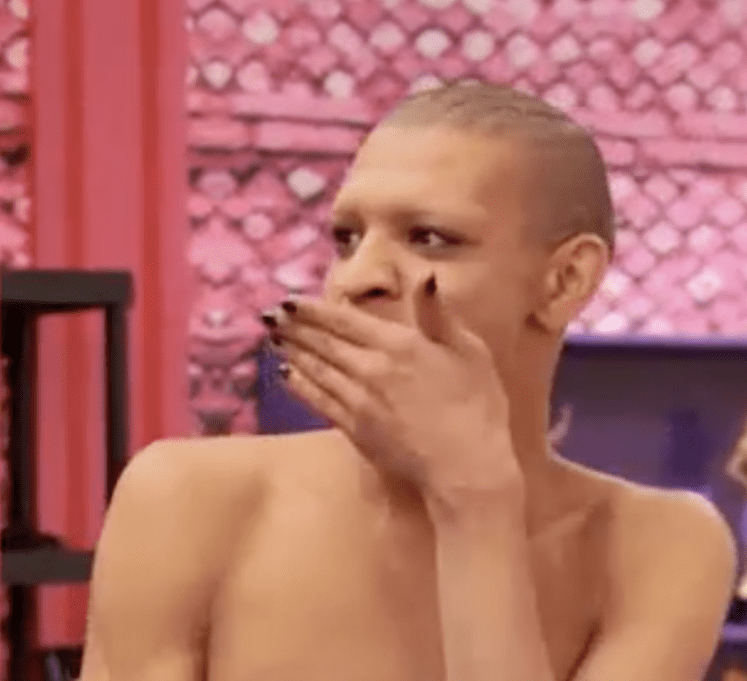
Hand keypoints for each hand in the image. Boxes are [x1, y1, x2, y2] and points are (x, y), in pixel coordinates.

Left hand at [265, 275, 521, 505]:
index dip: (313, 310)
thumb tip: (424, 277)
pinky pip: (319, 402)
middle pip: (323, 344)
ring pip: (316, 371)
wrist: (467, 469)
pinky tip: (287, 375)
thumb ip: (438, 315)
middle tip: (268, 316)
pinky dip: (300, 386)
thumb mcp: (470, 351)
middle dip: (293, 328)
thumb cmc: (477, 407)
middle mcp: (371, 369)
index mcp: (399, 345)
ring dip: (292, 352)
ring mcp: (359, 402)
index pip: (345, 321)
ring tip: (272, 339)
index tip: (288, 300)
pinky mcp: (356, 431)